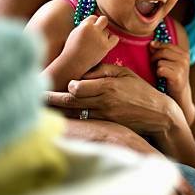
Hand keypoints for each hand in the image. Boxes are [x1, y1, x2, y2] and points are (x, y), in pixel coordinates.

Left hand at [45, 63, 184, 134]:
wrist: (157, 114)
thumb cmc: (140, 90)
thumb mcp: (125, 73)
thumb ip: (104, 70)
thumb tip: (83, 72)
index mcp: (108, 86)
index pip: (78, 87)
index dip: (67, 86)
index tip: (59, 82)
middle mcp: (104, 102)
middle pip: (71, 102)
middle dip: (52, 99)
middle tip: (37, 96)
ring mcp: (104, 116)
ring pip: (75, 113)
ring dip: (58, 110)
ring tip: (43, 106)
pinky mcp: (106, 125)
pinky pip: (84, 121)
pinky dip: (72, 118)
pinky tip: (62, 116)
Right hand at [61, 15, 118, 71]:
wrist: (73, 62)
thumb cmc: (72, 48)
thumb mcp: (75, 32)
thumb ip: (84, 25)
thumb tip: (93, 20)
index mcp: (85, 25)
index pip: (94, 17)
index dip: (93, 23)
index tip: (90, 29)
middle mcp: (94, 30)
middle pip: (104, 19)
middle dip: (101, 24)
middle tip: (98, 31)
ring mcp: (101, 38)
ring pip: (107, 31)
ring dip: (103, 35)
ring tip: (96, 43)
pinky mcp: (106, 46)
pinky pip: (115, 38)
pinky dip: (112, 40)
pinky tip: (106, 43)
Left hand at [150, 42, 191, 103]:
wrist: (180, 92)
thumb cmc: (173, 75)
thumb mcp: (171, 61)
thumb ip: (163, 51)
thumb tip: (151, 44)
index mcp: (184, 53)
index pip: (168, 45)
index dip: (158, 45)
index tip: (151, 46)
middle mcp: (184, 59)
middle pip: (163, 52)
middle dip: (155, 57)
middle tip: (153, 63)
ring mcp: (181, 68)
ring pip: (160, 62)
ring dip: (157, 67)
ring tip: (160, 72)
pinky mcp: (177, 76)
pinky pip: (160, 70)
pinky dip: (158, 74)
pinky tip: (162, 77)